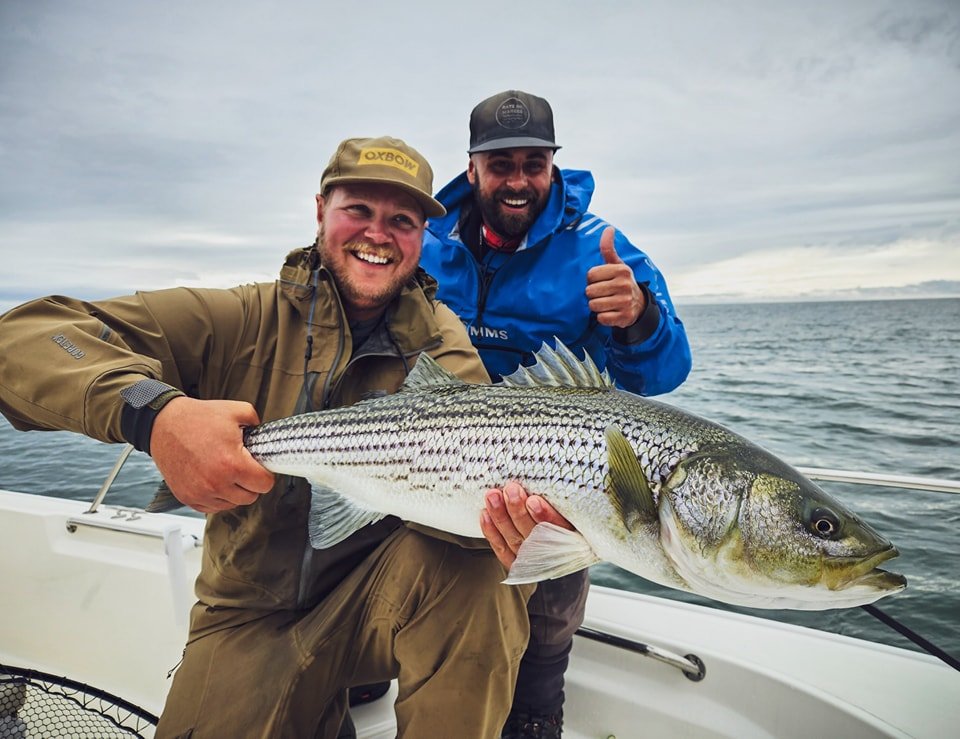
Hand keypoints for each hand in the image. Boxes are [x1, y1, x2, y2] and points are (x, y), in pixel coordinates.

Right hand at [149, 397, 274, 513]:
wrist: (164, 425)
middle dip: (251, 483)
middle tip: (243, 468)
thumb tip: (264, 435)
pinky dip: (217, 497)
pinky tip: (214, 479)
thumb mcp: (235, 411)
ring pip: (232, 504)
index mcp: (232, 464)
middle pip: (250, 497)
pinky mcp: (187, 497)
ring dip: (233, 491)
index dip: (266, 474)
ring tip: (226, 471)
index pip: (264, 485)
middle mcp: (216, 483)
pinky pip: (213, 507)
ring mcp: (200, 493)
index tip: (261, 468)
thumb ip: (257, 422)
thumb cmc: (197, 418)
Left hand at [479, 481, 574, 568]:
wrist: (561, 549)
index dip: (545, 516)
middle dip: (518, 511)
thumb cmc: (565, 518)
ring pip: (514, 539)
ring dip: (501, 517)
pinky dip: (492, 532)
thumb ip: (561, 495)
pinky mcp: (517, 563)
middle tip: (511, 489)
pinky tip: (485, 514)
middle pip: (533, 533)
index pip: (560, 529)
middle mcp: (553, 551)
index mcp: (572, 537)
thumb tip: (551, 464)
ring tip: (493, 496)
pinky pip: (502, 549)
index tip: (533, 500)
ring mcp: (533, 559)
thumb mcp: (571, 508)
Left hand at [585, 226, 645, 327]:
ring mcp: (625, 302)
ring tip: (607, 303)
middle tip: (604, 293)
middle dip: (593, 294)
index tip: (602, 281)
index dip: (592, 280)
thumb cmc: (622, 282)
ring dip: (597, 306)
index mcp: (621, 270)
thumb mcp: (617, 265)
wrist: (639, 305)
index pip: (590, 275)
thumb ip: (608, 249)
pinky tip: (611, 312)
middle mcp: (625, 285)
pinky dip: (603, 317)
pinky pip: (601, 318)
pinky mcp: (624, 317)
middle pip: (589, 291)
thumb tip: (608, 228)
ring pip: (593, 305)